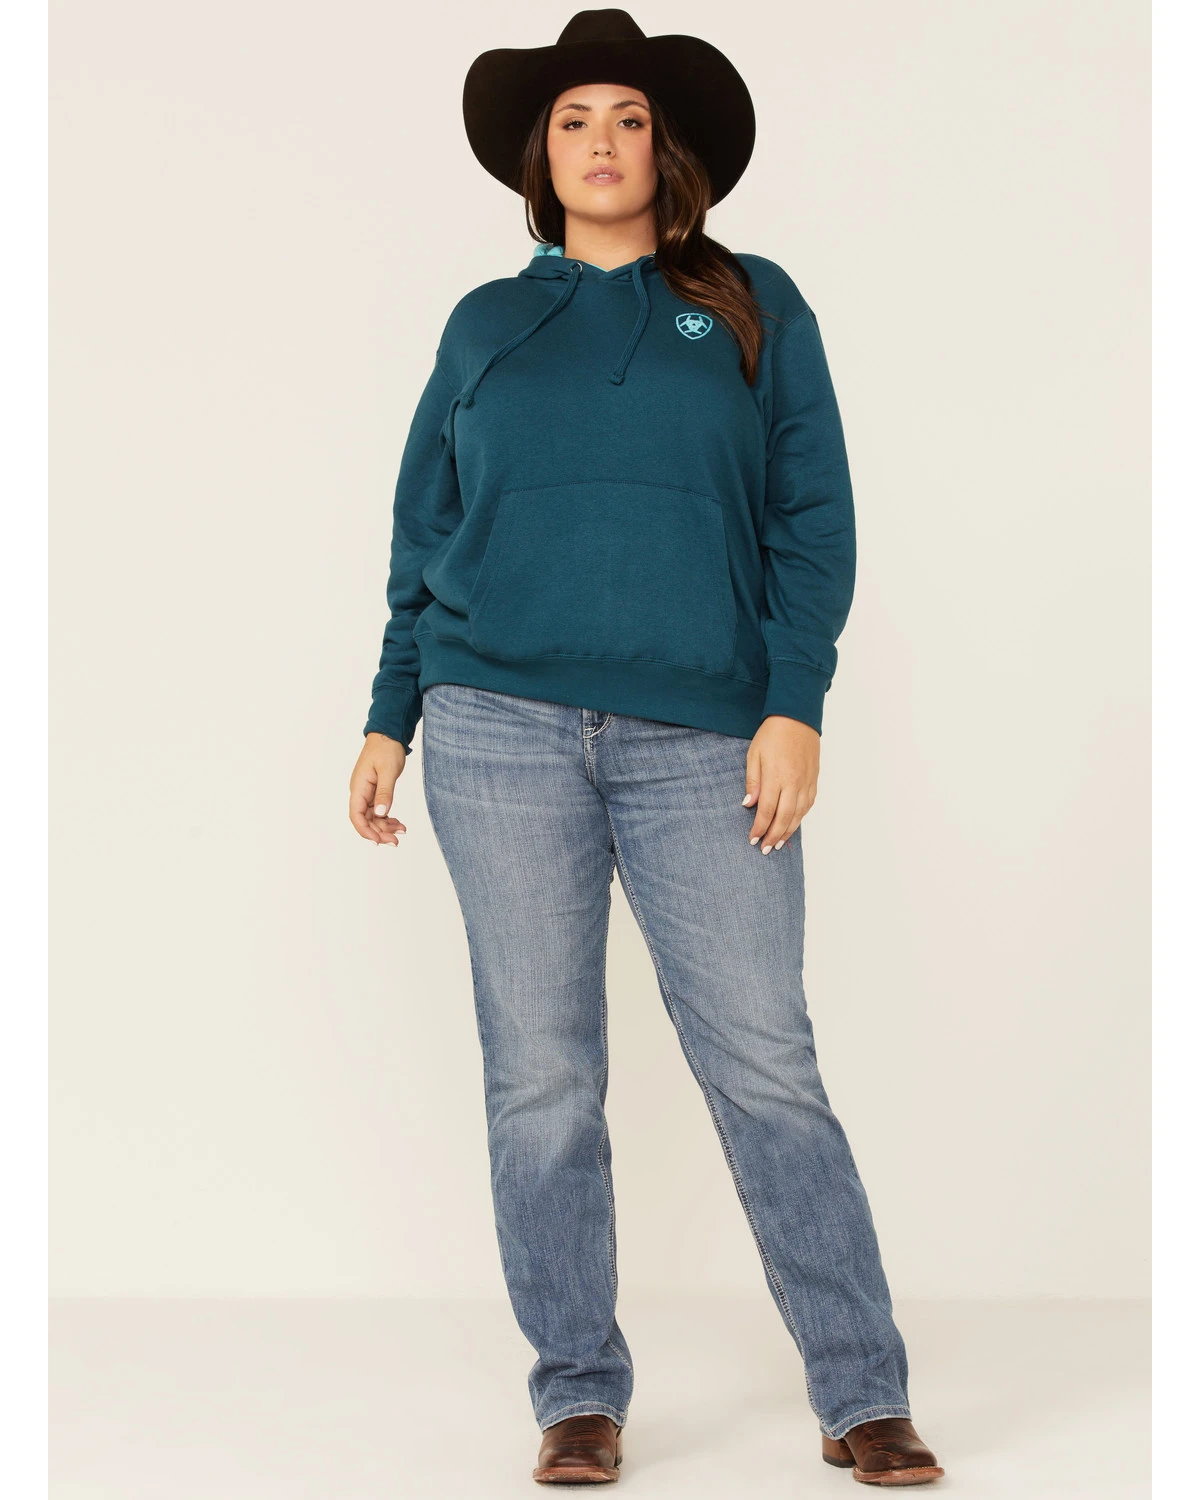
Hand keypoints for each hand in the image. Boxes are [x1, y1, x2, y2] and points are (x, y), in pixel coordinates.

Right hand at [350, 732, 408, 844]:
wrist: (388, 734)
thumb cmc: (386, 749)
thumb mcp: (388, 771)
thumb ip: (384, 792)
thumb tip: (382, 813)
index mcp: (359, 787)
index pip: (357, 816)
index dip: (366, 831)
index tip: (379, 840)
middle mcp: (360, 792)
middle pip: (365, 820)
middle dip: (379, 832)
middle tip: (396, 841)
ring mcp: (367, 792)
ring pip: (373, 816)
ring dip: (385, 826)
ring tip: (401, 831)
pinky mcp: (375, 791)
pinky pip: (379, 810)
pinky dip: (388, 818)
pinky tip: (398, 823)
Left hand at [743, 715, 819, 852]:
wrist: (797, 717)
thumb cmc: (772, 734)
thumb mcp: (754, 754)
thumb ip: (752, 781)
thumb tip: (749, 804)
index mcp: (776, 776)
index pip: (767, 810)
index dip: (760, 827)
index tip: (753, 838)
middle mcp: (794, 782)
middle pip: (784, 818)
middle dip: (774, 836)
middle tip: (765, 848)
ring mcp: (806, 782)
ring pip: (799, 814)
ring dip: (788, 831)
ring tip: (779, 843)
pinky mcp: (814, 779)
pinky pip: (809, 804)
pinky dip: (801, 817)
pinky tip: (794, 824)